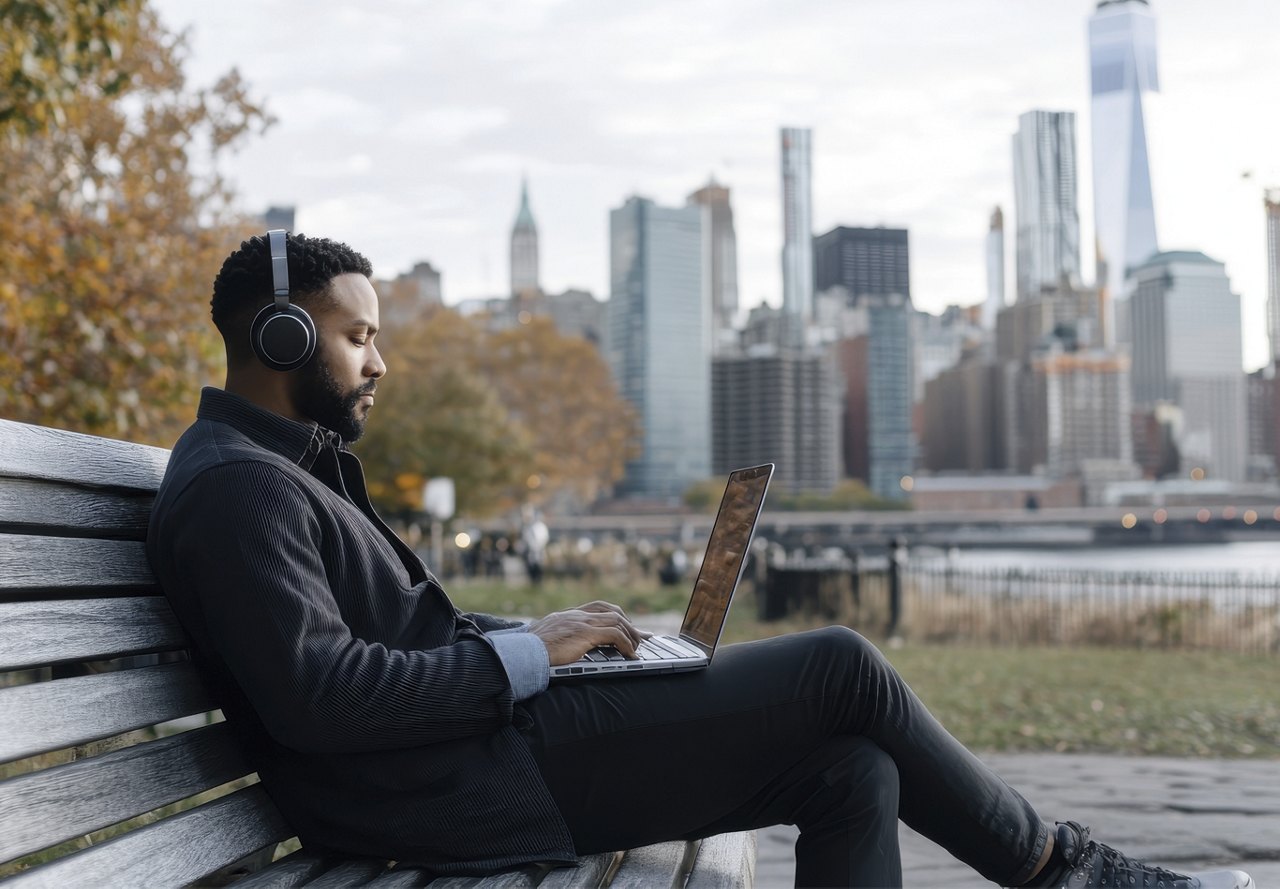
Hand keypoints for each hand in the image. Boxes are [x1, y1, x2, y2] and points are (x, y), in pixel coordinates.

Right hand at [526, 601, 650, 665]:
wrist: (522, 652)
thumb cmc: (529, 651)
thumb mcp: (544, 639)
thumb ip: (556, 637)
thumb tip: (560, 646)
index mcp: (567, 615)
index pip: (597, 607)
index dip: (614, 614)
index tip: (625, 623)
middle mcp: (576, 615)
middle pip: (611, 611)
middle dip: (628, 623)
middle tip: (638, 637)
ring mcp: (581, 622)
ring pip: (617, 621)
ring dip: (631, 635)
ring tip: (636, 649)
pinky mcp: (585, 633)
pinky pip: (615, 635)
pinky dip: (626, 644)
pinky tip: (630, 654)